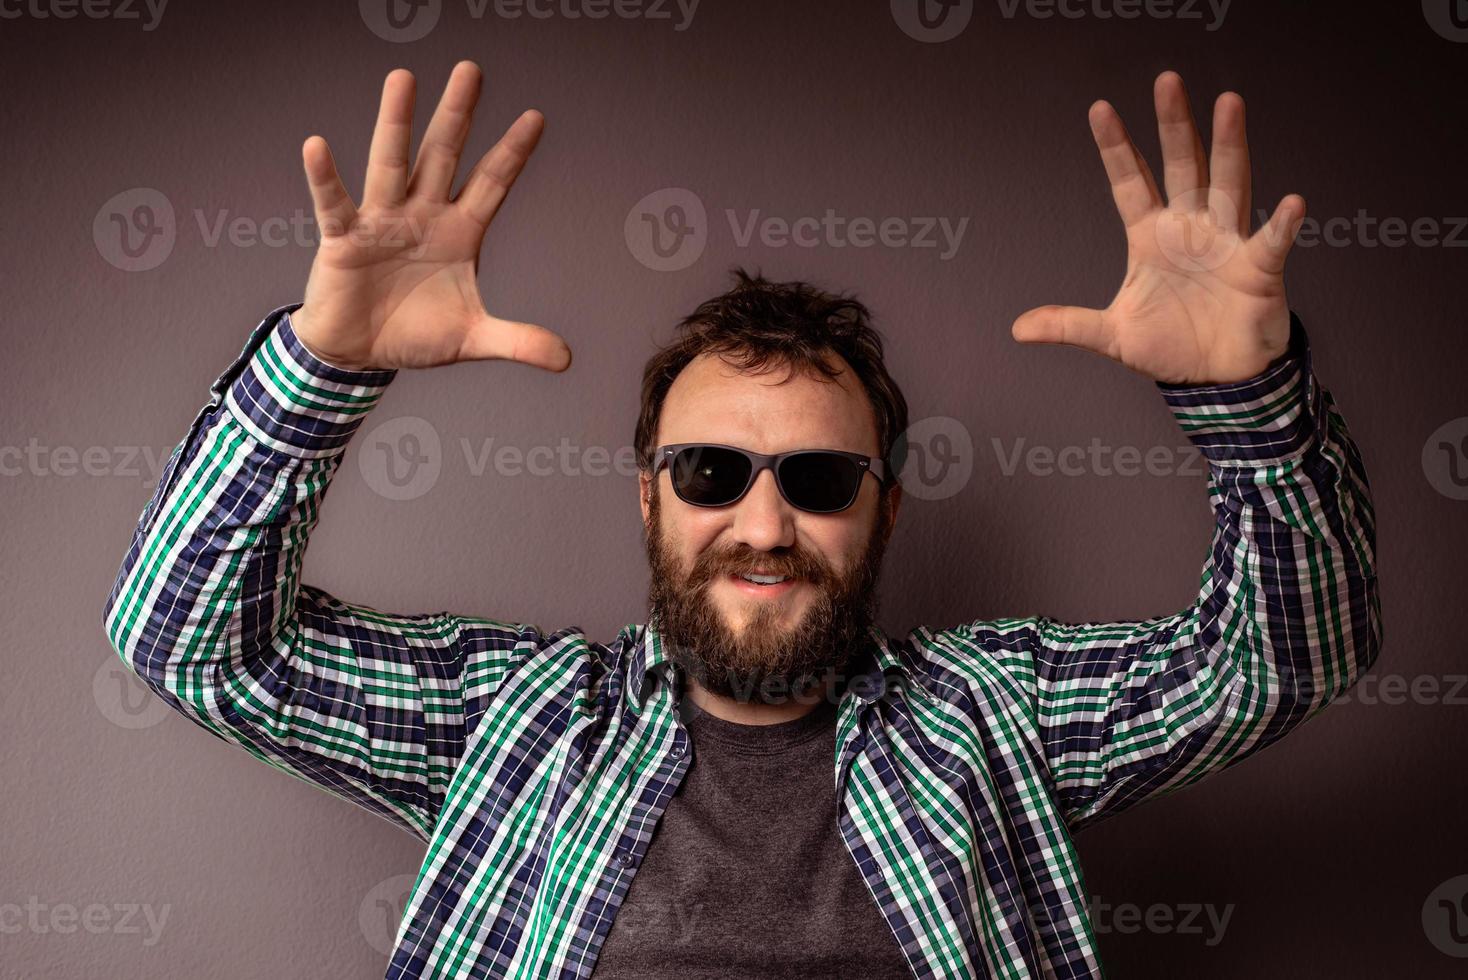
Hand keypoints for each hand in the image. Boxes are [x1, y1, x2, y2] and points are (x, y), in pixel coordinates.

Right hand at [291, 61, 570, 373]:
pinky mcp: (344, 238)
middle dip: (458, 115)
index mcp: (460, 232)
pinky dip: (326, 177)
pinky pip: (336, 203)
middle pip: (444, 156)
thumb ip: (518, 342)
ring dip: (397, 123)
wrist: (360, 353)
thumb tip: (566, 359)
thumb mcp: (472, 339)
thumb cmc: (415, 335)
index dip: (512, 153)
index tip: (536, 117)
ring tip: (403, 78)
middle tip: (471, 70)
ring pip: (392, 163)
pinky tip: (316, 146)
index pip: (492, 184)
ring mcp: (383, 221)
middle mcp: (423, 215)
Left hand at [1011, 71, 1304, 385]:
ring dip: (1229, 146)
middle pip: (1181, 166)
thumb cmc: (1172, 346)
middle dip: (1173, 125)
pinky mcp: (1258, 269)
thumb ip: (1069, 325)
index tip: (1099, 109)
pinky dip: (1281, 224)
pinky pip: (1271, 243)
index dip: (1116, 147)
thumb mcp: (1112, 336)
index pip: (1130, 182)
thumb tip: (1018, 328)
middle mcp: (1190, 228)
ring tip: (1229, 104)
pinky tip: (1290, 202)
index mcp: (1151, 236)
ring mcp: (1226, 243)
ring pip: (1228, 184)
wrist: (1217, 378)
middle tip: (1166, 82)